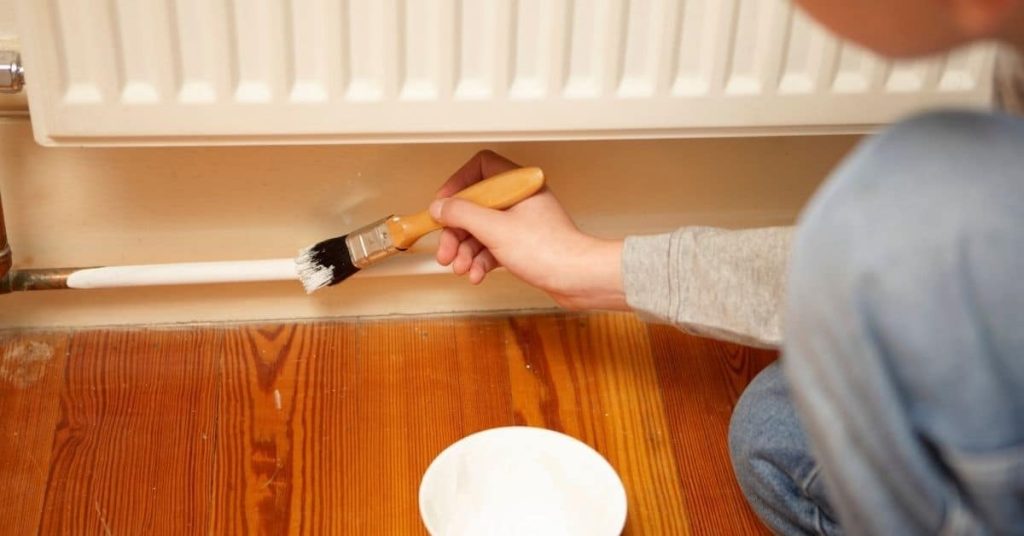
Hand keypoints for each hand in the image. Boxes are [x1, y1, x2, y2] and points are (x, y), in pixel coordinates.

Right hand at [429, 150, 626, 310]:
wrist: (577, 278)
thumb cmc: (552, 251)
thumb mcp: (496, 229)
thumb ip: (462, 214)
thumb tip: (440, 207)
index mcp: (518, 185)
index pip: (480, 168)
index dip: (458, 184)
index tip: (443, 205)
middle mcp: (520, 200)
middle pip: (475, 206)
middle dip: (457, 231)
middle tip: (446, 249)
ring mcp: (521, 223)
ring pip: (482, 230)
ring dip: (466, 251)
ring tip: (460, 267)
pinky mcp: (523, 245)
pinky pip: (492, 248)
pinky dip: (481, 261)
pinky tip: (477, 274)